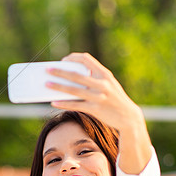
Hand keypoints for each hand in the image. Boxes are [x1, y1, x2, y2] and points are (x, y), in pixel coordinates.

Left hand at [48, 52, 152, 173]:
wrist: (128, 117)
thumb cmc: (114, 99)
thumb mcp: (108, 85)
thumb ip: (94, 79)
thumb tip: (71, 79)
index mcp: (105, 74)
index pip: (87, 59)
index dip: (73, 58)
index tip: (63, 60)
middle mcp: (103, 84)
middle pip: (77, 75)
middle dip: (60, 72)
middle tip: (47, 70)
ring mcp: (99, 97)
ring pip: (74, 90)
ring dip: (58, 87)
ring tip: (46, 85)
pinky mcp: (96, 109)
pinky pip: (76, 105)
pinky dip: (64, 104)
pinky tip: (54, 102)